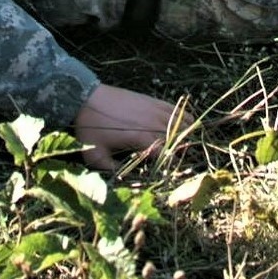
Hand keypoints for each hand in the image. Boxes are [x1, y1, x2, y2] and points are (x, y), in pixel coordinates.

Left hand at [73, 82, 188, 170]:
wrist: (84, 97)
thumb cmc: (89, 128)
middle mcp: (149, 122)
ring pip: (177, 122)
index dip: (170, 164)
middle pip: (175, 138)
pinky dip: (182, 116)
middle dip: (182, 150)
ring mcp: (151, 108)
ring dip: (186, 133)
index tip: (170, 171)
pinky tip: (188, 121)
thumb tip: (124, 181)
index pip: (164, 153)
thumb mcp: (95, 155)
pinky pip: (172, 108)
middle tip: (186, 160)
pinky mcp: (149, 100)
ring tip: (193, 143)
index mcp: (139, 137)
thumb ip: (111, 170)